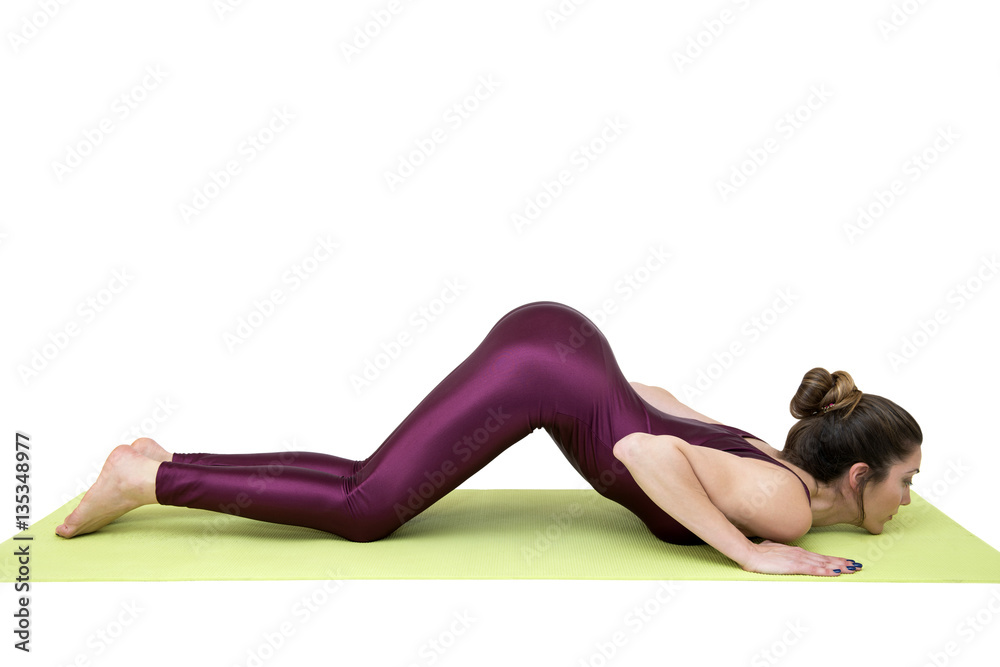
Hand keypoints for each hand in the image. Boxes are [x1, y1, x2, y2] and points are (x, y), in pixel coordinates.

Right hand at [740, 540, 861, 575]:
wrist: (750, 553)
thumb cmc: (759, 553)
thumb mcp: (773, 550)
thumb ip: (780, 552)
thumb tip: (780, 551)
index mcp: (797, 552)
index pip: (820, 557)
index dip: (834, 559)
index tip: (846, 561)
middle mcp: (801, 554)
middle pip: (826, 559)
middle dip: (843, 562)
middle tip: (857, 566)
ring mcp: (798, 559)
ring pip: (823, 563)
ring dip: (839, 566)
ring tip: (852, 569)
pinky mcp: (794, 566)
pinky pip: (814, 569)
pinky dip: (826, 570)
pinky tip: (835, 571)